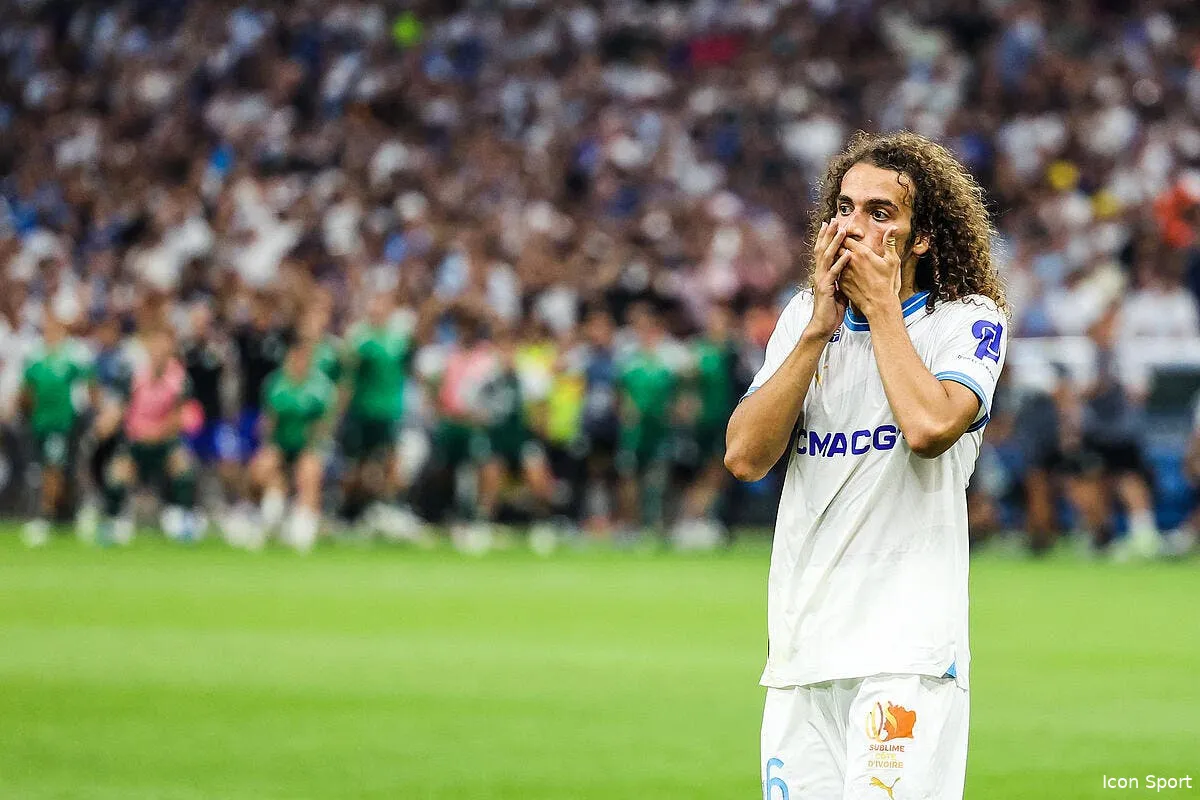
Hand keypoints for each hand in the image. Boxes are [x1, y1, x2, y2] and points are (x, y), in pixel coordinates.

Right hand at [805, 218, 850, 338]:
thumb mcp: (837, 290)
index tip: (830, 223)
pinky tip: (848, 254)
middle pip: (822, 249)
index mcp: (822, 273)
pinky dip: (842, 263)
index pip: (823, 251)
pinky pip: (834, 273)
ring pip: (827, 257)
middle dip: (828, 234)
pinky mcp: (826, 289)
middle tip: (833, 220)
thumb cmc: (831, 310)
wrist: (823, 326)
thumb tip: (847, 271)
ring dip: (835, 243)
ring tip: (842, 231)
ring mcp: (821, 280)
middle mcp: (819, 274)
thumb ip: (840, 279)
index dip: (826, 237)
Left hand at [839, 227, 901, 318]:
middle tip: (840, 242)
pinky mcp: (841, 283)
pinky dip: (837, 268)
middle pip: (837, 246)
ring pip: (834, 259)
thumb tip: (893, 228)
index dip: (845, 233)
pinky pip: (835, 271)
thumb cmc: (888, 284)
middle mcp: (850, 261)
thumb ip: (890, 243)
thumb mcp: (892, 261)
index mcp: (862, 253)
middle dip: (838, 243)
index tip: (847, 233)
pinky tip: (840, 268)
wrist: (879, 305)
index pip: (846, 237)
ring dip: (836, 255)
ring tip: (840, 254)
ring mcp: (844, 272)